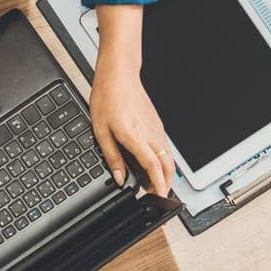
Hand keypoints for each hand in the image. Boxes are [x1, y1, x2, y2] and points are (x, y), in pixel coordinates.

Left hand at [90, 55, 173, 196]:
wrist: (119, 74)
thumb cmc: (108, 96)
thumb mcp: (101, 131)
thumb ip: (112, 157)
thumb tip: (118, 177)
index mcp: (135, 136)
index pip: (153, 166)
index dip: (157, 185)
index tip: (159, 197)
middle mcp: (151, 133)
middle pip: (167, 165)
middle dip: (166, 184)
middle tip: (158, 196)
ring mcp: (156, 128)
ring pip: (168, 157)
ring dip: (165, 174)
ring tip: (155, 185)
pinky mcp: (157, 124)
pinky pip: (164, 147)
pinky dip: (163, 161)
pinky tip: (154, 165)